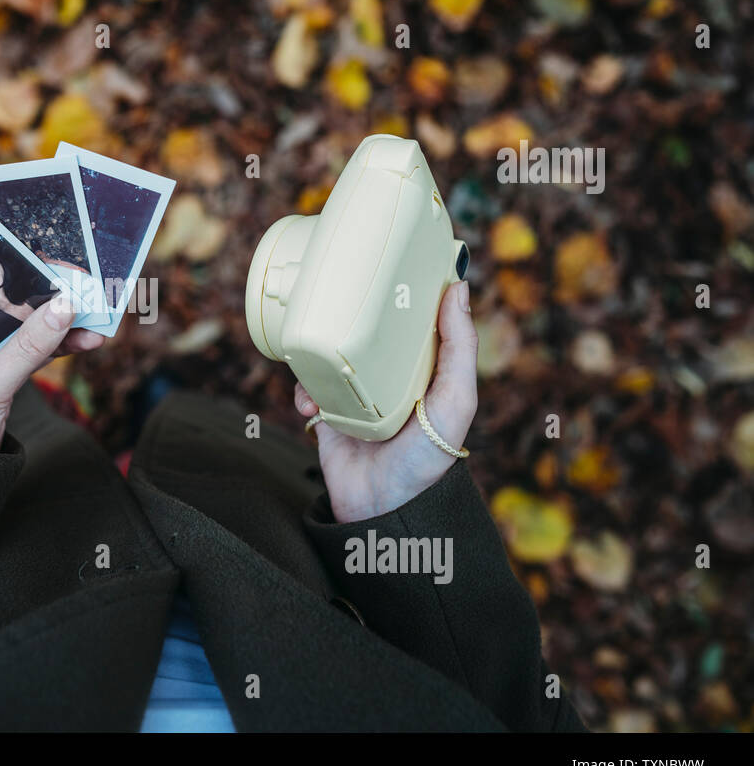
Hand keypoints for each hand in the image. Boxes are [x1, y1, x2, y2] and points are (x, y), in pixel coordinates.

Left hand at [0, 296, 103, 452]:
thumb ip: (28, 347)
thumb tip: (64, 307)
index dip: (27, 291)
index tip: (64, 283)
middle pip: (8, 316)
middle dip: (48, 313)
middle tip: (87, 302)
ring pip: (21, 337)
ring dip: (57, 334)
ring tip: (96, 329)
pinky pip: (25, 357)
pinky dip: (52, 353)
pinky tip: (81, 344)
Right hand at [295, 281, 477, 522]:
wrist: (381, 509)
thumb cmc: (427, 458)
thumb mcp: (455, 401)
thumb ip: (460, 348)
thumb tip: (459, 288)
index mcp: (426, 368)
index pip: (418, 318)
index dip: (408, 289)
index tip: (394, 256)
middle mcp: (393, 376)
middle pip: (372, 329)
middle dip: (355, 312)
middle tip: (341, 293)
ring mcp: (359, 392)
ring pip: (335, 351)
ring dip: (323, 351)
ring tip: (321, 359)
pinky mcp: (330, 410)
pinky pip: (311, 384)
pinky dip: (305, 386)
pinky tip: (310, 400)